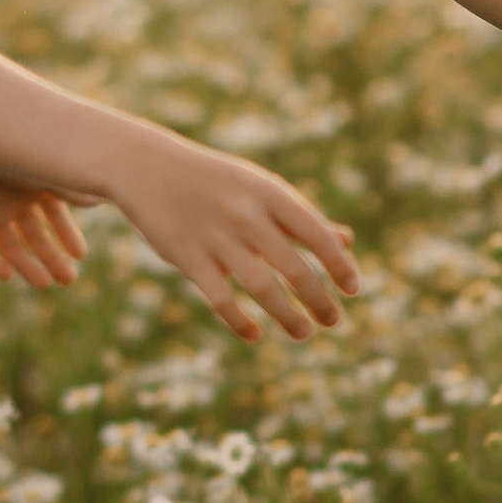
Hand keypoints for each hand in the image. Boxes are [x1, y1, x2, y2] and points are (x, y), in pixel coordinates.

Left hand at [0, 162, 87, 291]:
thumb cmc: (12, 148)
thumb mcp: (48, 170)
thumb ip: (72, 188)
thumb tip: (100, 200)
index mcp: (35, 184)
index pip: (55, 217)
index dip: (68, 237)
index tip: (80, 256)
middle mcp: (14, 198)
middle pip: (34, 235)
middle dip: (51, 257)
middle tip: (68, 280)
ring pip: (9, 244)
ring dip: (26, 265)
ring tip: (44, 284)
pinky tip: (7, 276)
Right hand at [104, 130, 359, 344]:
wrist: (148, 168)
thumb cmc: (217, 183)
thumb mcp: (261, 189)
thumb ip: (301, 217)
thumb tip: (346, 243)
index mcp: (270, 194)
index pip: (317, 235)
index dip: (339, 265)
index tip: (353, 290)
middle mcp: (247, 215)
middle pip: (295, 267)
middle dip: (319, 299)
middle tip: (333, 321)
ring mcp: (216, 237)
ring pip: (262, 288)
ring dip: (288, 316)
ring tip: (304, 333)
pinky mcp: (187, 258)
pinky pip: (221, 299)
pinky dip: (240, 322)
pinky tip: (255, 335)